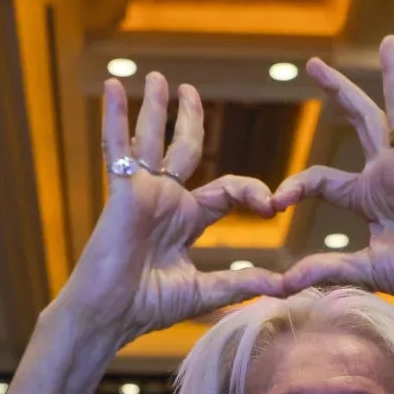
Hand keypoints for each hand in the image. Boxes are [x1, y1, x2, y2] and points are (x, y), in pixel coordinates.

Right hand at [51, 73, 283, 344]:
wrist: (110, 314)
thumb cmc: (147, 306)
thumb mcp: (204, 291)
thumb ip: (241, 284)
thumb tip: (283, 285)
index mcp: (185, 221)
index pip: (224, 191)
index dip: (249, 191)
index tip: (270, 205)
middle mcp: (165, 201)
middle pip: (183, 150)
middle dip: (189, 120)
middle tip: (189, 92)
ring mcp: (142, 193)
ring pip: (152, 141)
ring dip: (155, 109)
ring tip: (158, 78)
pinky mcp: (122, 192)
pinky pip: (117, 148)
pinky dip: (114, 118)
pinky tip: (113, 87)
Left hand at [272, 37, 393, 348]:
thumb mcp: (362, 270)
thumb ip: (324, 269)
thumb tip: (283, 284)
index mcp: (368, 196)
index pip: (322, 178)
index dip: (296, 186)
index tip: (275, 202)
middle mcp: (387, 173)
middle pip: (359, 121)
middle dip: (336, 91)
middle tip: (312, 64)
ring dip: (393, 75)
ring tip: (388, 41)